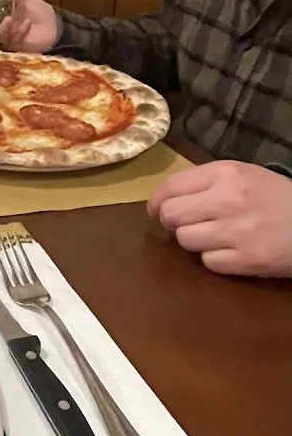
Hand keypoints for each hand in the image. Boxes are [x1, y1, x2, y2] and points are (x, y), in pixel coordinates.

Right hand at [0, 0, 62, 52]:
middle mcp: (3, 31)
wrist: (56, 25)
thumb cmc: (40, 12)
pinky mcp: (19, 48)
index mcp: (1, 18)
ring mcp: (10, 40)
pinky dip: (20, 31)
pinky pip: (15, 41)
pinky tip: (27, 24)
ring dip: (2, 29)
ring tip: (8, 19)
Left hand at [148, 161, 291, 276]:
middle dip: (174, 222)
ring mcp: (237, 230)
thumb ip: (206, 183)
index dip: (157, 202)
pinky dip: (216, 259)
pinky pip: (207, 262)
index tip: (157, 210)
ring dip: (196, 241)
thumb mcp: (246, 176)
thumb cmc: (279, 199)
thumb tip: (162, 200)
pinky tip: (234, 250)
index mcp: (228, 173)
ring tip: (218, 236)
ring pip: (185, 240)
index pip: (170, 187)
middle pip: (170, 215)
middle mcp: (229, 199)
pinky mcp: (246, 259)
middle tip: (189, 223)